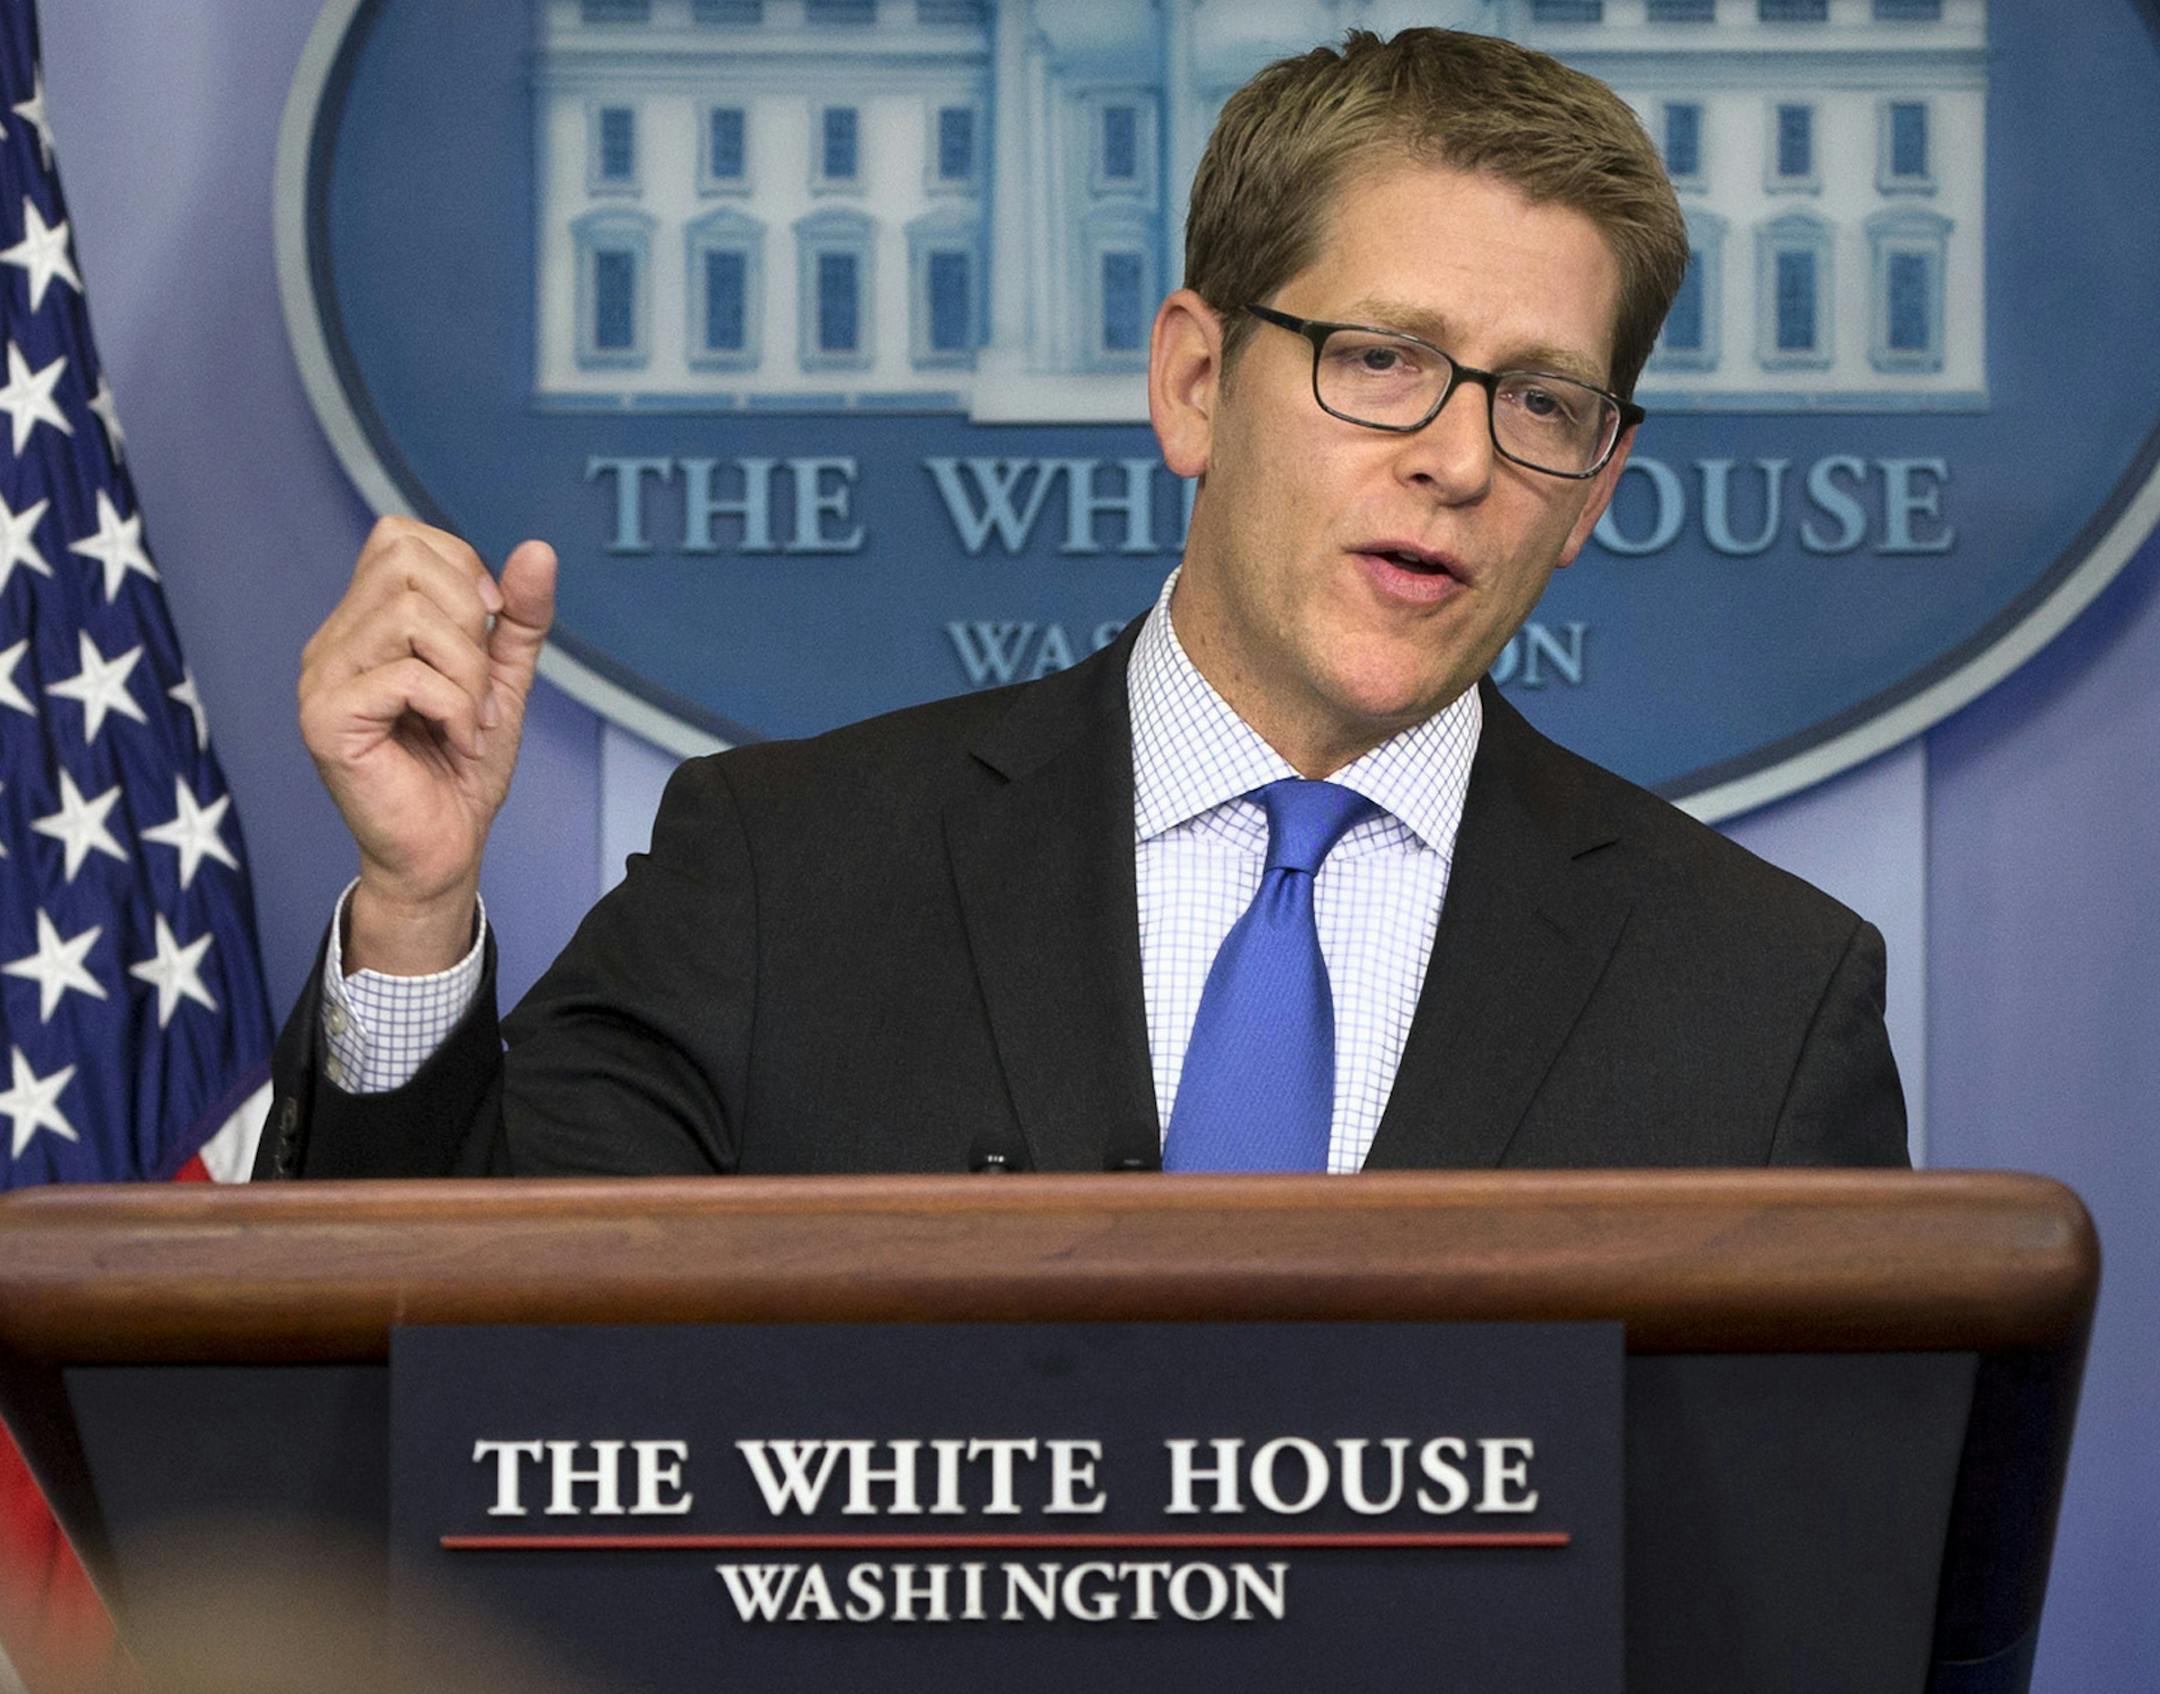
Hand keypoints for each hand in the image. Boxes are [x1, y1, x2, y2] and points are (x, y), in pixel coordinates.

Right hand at [298, 518, 556, 974]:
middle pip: (405, 564)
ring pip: (410, 617)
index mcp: (365, 622)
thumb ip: (518, 616)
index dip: (461, 568)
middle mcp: (333, 641)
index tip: (489, 629)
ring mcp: (322, 678)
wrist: (442, 848)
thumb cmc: (461, 766)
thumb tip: (538, 549)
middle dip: (471, 622)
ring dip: (468, 673)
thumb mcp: (502, 677)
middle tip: (481, 687)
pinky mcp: (325, 719)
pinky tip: (459, 742)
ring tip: (472, 720)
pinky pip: (406, 677)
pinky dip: (455, 709)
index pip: (399, 537)